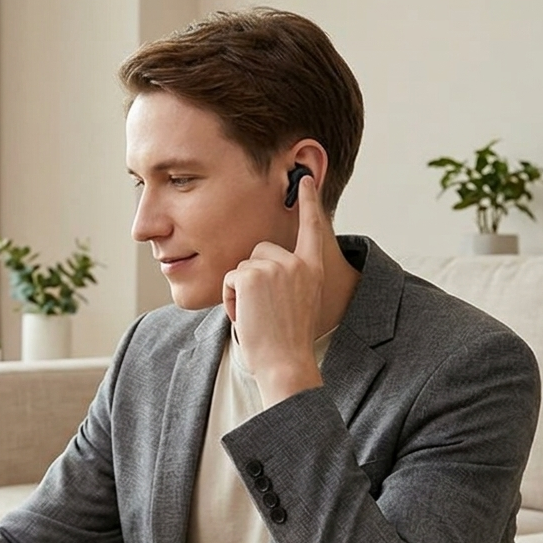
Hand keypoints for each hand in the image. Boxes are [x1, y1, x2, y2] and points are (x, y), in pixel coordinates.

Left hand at [222, 174, 326, 406]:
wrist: (285, 363)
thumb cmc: (287, 342)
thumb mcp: (298, 302)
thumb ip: (290, 278)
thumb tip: (264, 266)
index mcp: (312, 269)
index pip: (312, 228)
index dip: (309, 202)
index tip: (306, 179)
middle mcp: (298, 263)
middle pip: (260, 249)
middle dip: (252, 276)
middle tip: (263, 308)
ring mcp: (276, 267)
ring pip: (242, 266)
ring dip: (240, 292)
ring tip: (256, 315)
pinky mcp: (252, 275)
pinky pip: (230, 278)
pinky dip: (230, 299)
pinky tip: (245, 315)